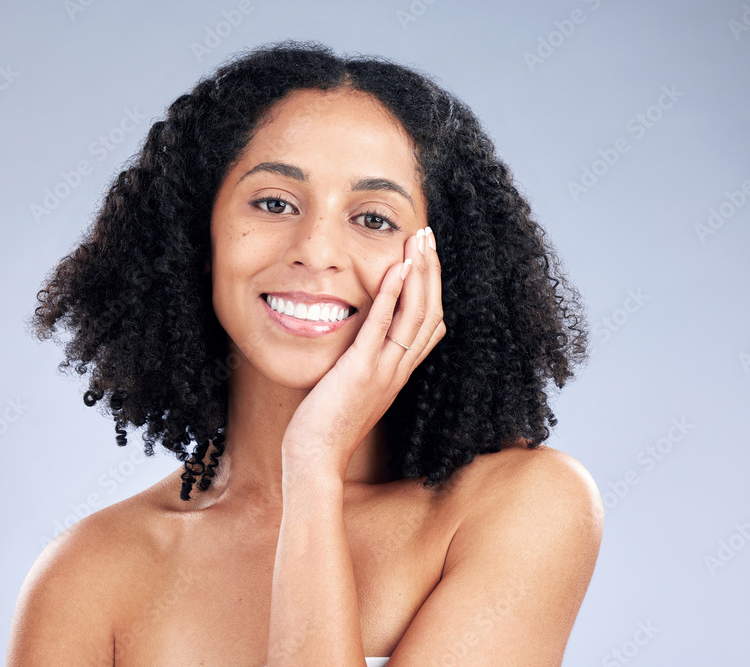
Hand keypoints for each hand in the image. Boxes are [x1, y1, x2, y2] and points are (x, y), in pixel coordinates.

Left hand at [281, 226, 445, 478]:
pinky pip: (383, 328)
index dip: (433, 289)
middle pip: (431, 312)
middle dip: (432, 271)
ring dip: (420, 273)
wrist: (316, 457)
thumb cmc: (325, 425)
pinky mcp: (361, 371)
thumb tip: (356, 342)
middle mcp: (399, 370)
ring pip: (417, 315)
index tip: (427, 258)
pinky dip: (393, 296)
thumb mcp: (352, 389)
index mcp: (398, 373)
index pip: (431, 326)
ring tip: (419, 241)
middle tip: (428, 236)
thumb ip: (362, 364)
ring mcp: (384, 371)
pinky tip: (395, 269)